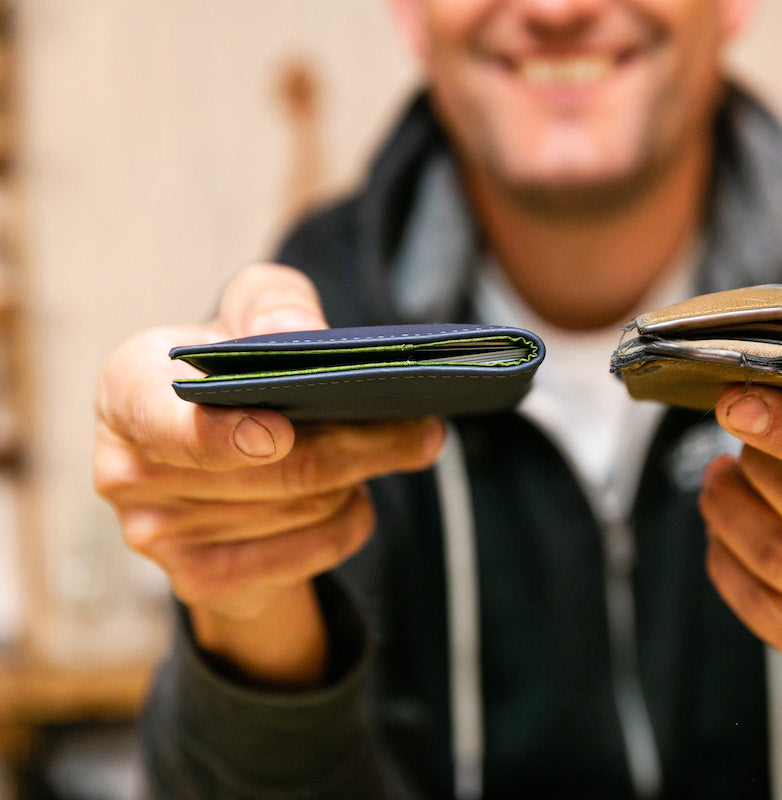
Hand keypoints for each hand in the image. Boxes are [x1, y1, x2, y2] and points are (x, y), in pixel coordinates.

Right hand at [93, 264, 443, 686]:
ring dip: (360, 477)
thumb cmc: (234, 367)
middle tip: (423, 428)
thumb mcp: (252, 313)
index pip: (165, 419)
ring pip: (301, 508)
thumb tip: (297, 335)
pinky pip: (308, 552)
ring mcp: (156, 534)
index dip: (222, 435)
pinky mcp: (199, 579)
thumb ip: (275, 306)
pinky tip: (356, 495)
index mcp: (127, 389)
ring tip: (388, 449)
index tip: (280, 434)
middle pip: (273, 470)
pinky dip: (350, 522)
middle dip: (359, 444)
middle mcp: (126, 469)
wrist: (220, 452)